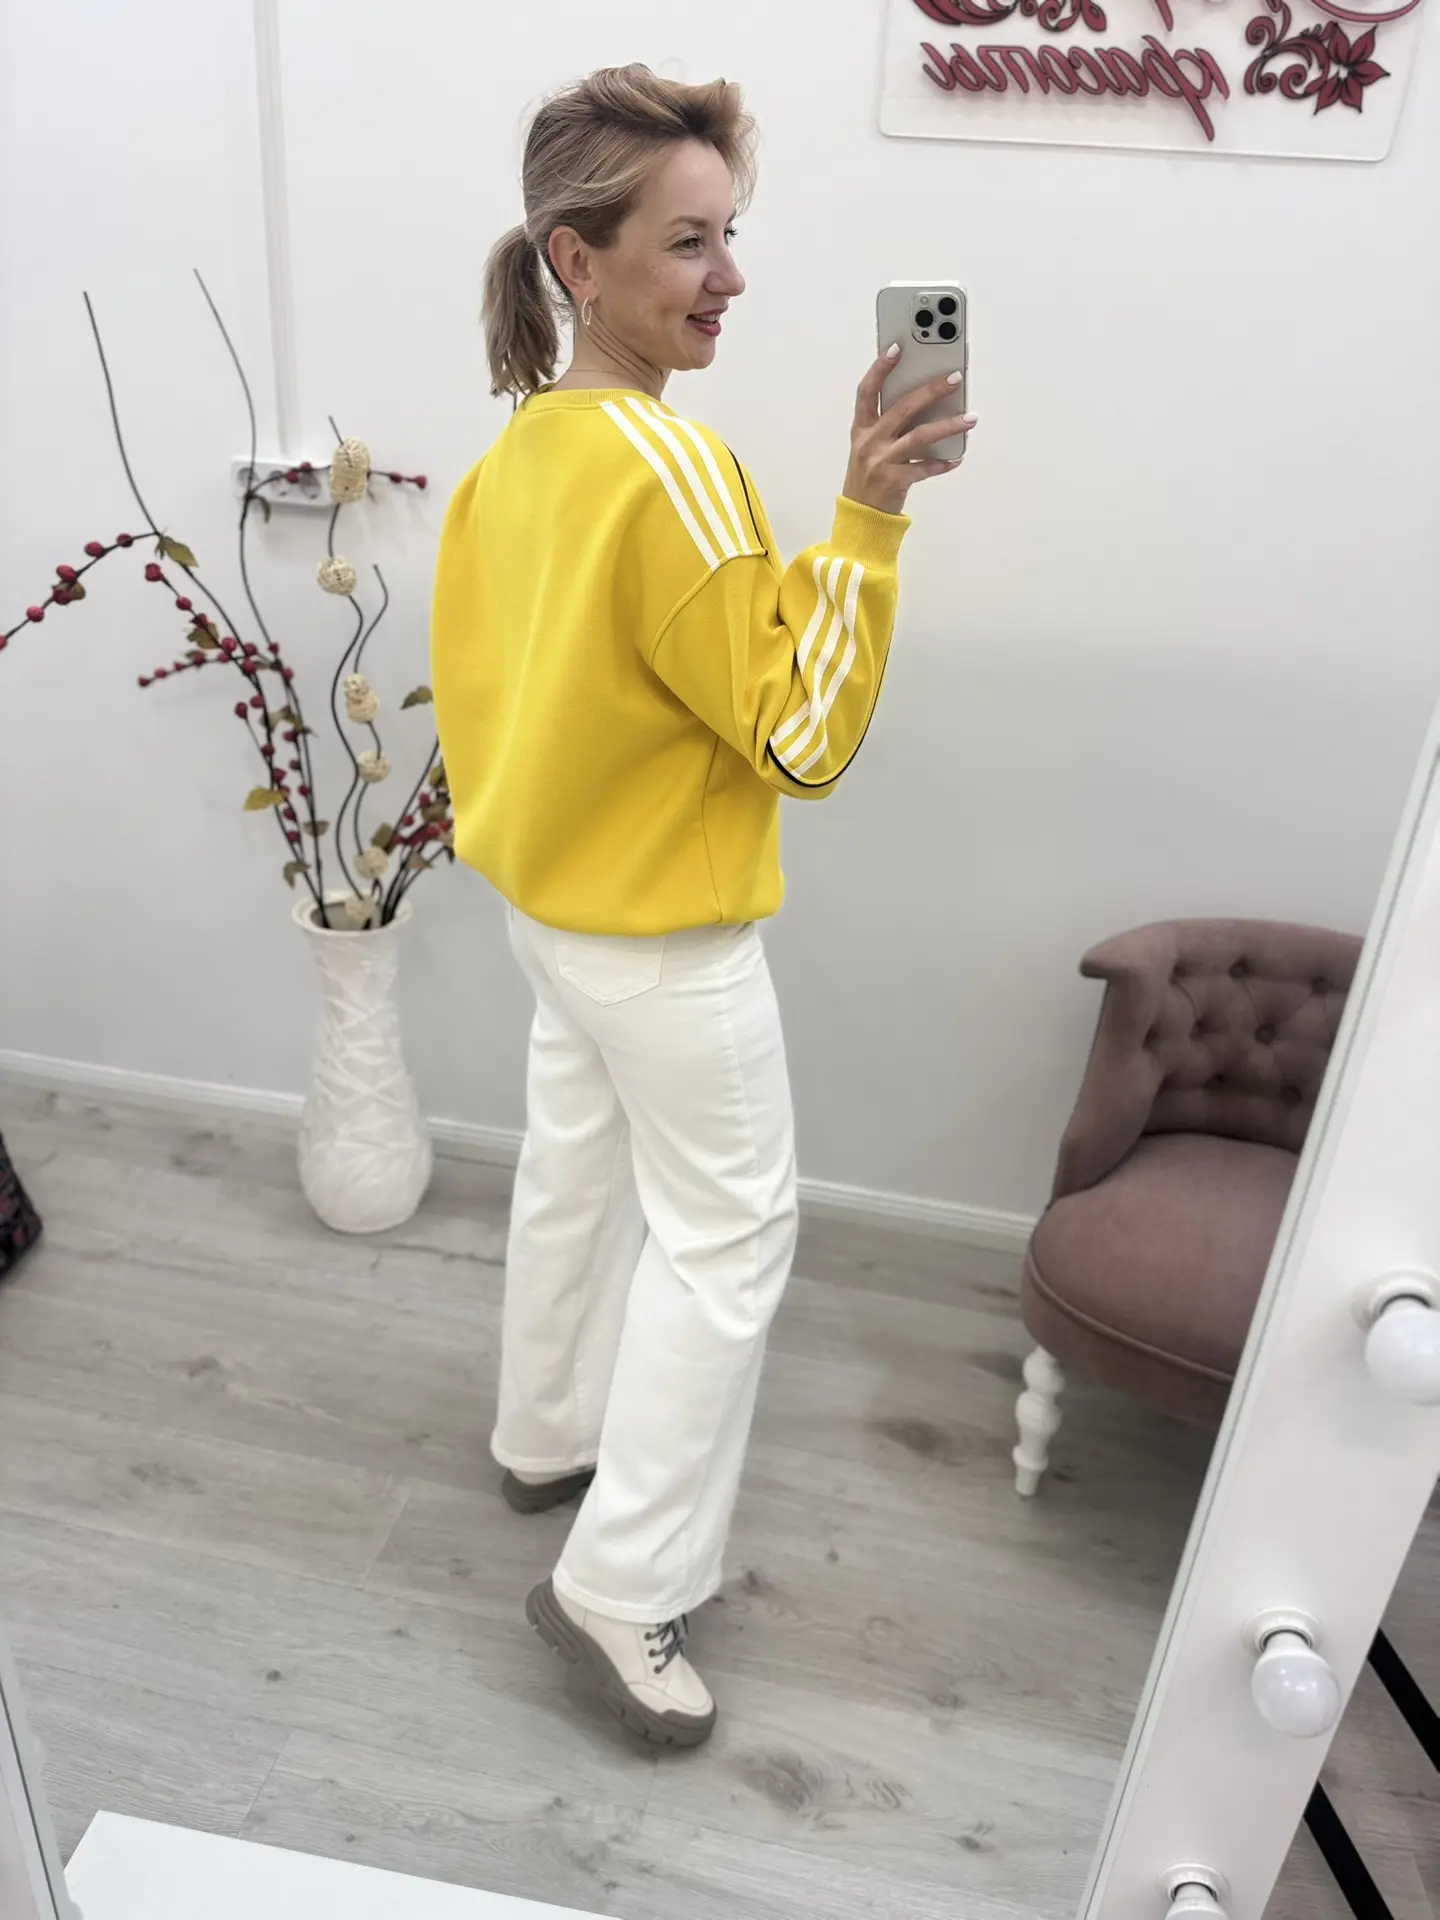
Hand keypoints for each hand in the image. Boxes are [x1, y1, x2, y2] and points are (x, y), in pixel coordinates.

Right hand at [842, 346, 975, 516]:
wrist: (861, 517)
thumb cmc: (870, 475)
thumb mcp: (870, 445)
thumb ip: (890, 423)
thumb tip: (927, 399)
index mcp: (862, 428)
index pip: (867, 391)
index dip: (880, 368)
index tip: (897, 348)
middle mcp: (869, 442)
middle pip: (902, 408)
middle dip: (931, 390)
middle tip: (955, 378)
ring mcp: (881, 462)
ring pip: (919, 436)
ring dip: (948, 425)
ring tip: (971, 418)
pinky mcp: (894, 481)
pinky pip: (924, 468)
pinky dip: (943, 463)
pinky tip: (958, 457)